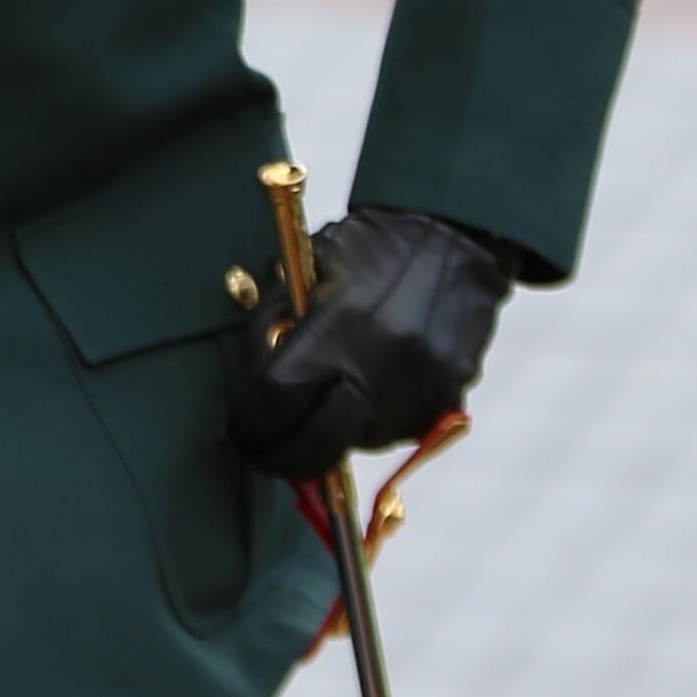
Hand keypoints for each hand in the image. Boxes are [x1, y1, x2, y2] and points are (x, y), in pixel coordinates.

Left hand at [236, 207, 511, 483]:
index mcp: (339, 325)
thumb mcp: (304, 271)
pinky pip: (394, 432)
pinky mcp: (446, 403)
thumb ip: (274, 331)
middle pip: (315, 444)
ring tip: (331, 394)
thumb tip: (256, 398)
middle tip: (263, 452)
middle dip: (281, 456)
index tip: (241, 435)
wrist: (455, 240)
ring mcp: (418, 393)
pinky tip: (372, 386)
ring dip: (333, 432)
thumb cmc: (369, 249)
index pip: (277, 399)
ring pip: (356, 442)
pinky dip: (373, 421)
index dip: (250, 425)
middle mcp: (381, 367)